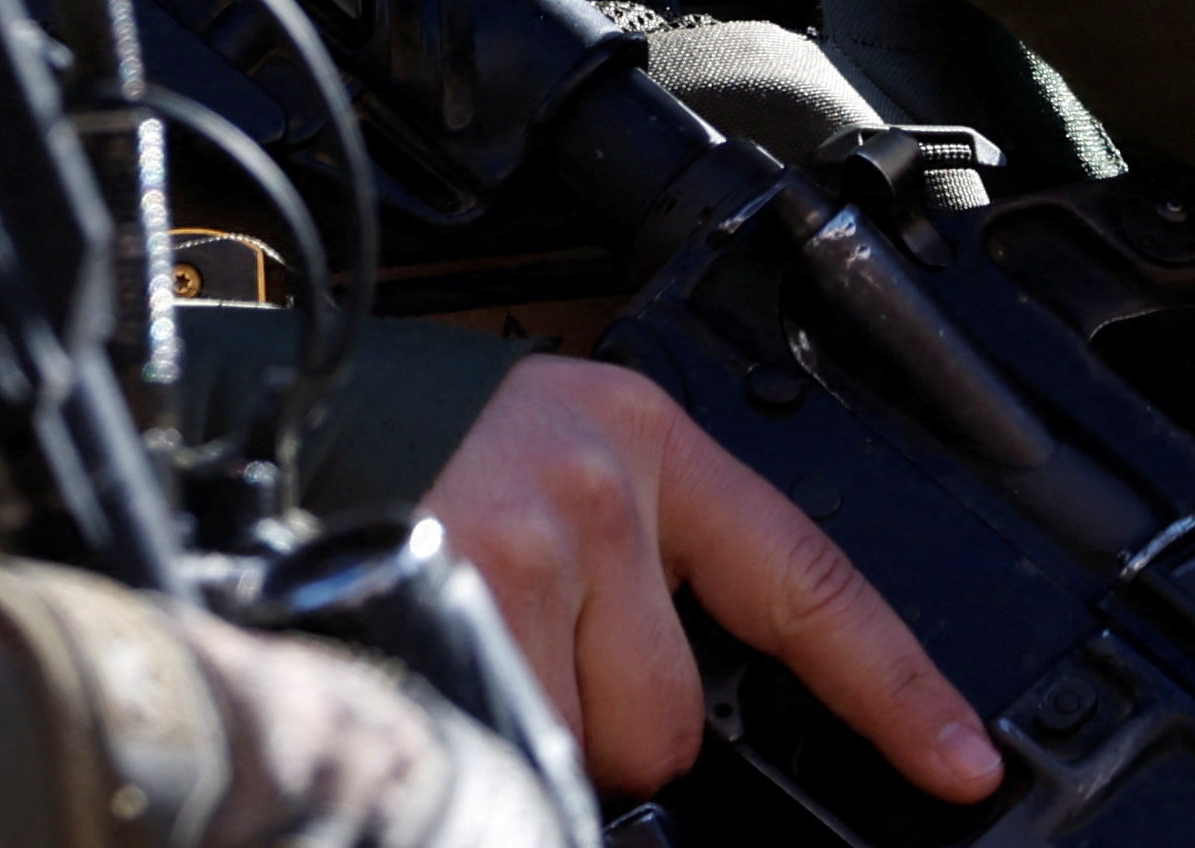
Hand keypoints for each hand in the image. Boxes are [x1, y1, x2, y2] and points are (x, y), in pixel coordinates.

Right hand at [427, 354, 1003, 802]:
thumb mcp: (546, 481)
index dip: (891, 684)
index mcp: (638, 435)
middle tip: (521, 658)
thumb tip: (692, 727)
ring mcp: (527, 539)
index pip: (804, 575)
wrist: (234, 428)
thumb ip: (632, 575)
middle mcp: (596, 477)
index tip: (960, 765)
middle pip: (682, 710)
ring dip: (548, 736)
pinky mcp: (460, 594)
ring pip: (607, 746)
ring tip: (465, 647)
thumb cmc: (385, 458)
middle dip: (615, 728)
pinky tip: (440, 674)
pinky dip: (490, 739)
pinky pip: (526, 741)